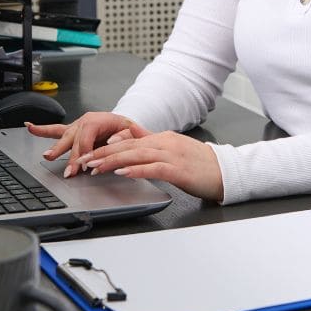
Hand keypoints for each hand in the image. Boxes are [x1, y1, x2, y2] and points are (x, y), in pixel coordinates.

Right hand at [26, 111, 141, 178]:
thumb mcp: (130, 130)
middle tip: (69, 170)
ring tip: (47, 156)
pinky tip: (30, 127)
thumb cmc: (125, 129)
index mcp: (98, 120)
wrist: (121, 124)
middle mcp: (85, 121)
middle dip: (70, 156)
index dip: (85, 151)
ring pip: (63, 137)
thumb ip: (124, 135)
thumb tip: (113, 141)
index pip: (88, 136)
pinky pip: (55, 130)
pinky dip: (42, 130)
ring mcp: (76, 126)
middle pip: (74, 139)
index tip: (85, 165)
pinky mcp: (71, 132)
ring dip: (55, 148)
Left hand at [79, 131, 224, 201]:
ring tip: (96, 167)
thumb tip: (131, 144)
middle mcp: (165, 143)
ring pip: (136, 155)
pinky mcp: (178, 170)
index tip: (90, 153)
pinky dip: (136, 169)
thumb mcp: (173, 151)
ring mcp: (172, 155)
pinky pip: (153, 168)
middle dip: (103, 153)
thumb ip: (152, 148)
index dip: (107, 147)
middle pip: (128, 146)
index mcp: (162, 138)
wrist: (226, 171)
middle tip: (84, 160)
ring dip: (113, 161)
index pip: (128, 140)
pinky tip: (123, 172)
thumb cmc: (200, 165)